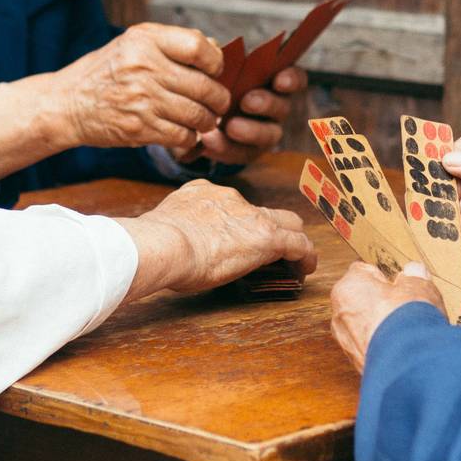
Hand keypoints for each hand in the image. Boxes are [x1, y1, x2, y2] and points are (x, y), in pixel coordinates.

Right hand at [54, 23, 230, 152]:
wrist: (68, 104)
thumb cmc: (106, 72)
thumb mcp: (133, 44)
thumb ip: (172, 43)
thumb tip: (216, 49)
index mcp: (145, 40)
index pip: (199, 47)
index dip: (216, 62)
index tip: (215, 71)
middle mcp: (144, 67)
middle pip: (205, 86)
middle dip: (219, 99)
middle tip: (218, 103)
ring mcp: (143, 99)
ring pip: (198, 114)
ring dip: (207, 121)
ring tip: (204, 119)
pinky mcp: (140, 128)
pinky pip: (183, 135)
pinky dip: (190, 136)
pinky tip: (184, 131)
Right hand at [115, 179, 317, 300]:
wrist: (164, 243)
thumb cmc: (154, 243)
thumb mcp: (163, 224)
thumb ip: (173, 227)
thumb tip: (169, 244)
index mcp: (204, 192)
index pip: (231, 204)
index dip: (239, 221)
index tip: (238, 238)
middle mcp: (231, 198)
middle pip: (264, 210)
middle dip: (272, 226)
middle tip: (273, 249)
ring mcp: (251, 216)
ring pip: (286, 223)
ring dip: (291, 241)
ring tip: (295, 261)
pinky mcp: (268, 237)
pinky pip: (298, 244)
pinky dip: (305, 255)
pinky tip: (305, 268)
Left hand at [171, 65, 307, 167]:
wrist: (194, 111)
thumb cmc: (212, 82)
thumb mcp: (213, 67)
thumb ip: (217, 57)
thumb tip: (212, 46)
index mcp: (274, 81)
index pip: (295, 79)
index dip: (291, 79)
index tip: (279, 80)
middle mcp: (276, 108)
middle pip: (283, 107)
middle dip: (267, 104)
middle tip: (247, 101)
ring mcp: (265, 132)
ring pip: (269, 134)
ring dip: (250, 130)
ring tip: (230, 126)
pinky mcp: (247, 152)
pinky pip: (242, 153)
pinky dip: (226, 147)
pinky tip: (210, 140)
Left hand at [329, 262, 442, 372]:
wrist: (407, 363)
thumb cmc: (407, 319)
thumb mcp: (419, 287)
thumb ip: (415, 275)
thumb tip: (414, 272)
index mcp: (348, 287)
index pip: (364, 271)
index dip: (387, 277)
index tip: (402, 284)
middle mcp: (339, 313)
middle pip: (363, 300)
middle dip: (383, 303)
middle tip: (406, 307)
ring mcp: (344, 341)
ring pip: (365, 325)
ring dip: (383, 326)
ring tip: (406, 330)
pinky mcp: (355, 363)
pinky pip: (370, 346)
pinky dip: (383, 346)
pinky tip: (401, 348)